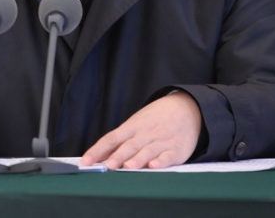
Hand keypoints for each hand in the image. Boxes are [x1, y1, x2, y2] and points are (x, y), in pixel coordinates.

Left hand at [80, 91, 201, 169]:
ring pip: (147, 151)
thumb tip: (99, 155)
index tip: (86, 161)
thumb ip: (120, 140)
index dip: (98, 150)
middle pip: (128, 146)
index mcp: (132, 127)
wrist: (187, 108)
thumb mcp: (137, 123)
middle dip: (118, 156)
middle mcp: (145, 134)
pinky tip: (154, 166)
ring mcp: (161, 141)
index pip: (111, 138)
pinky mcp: (176, 150)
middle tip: (107, 166)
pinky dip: (161, 161)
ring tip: (128, 167)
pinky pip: (167, 156)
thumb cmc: (156, 118)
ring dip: (137, 159)